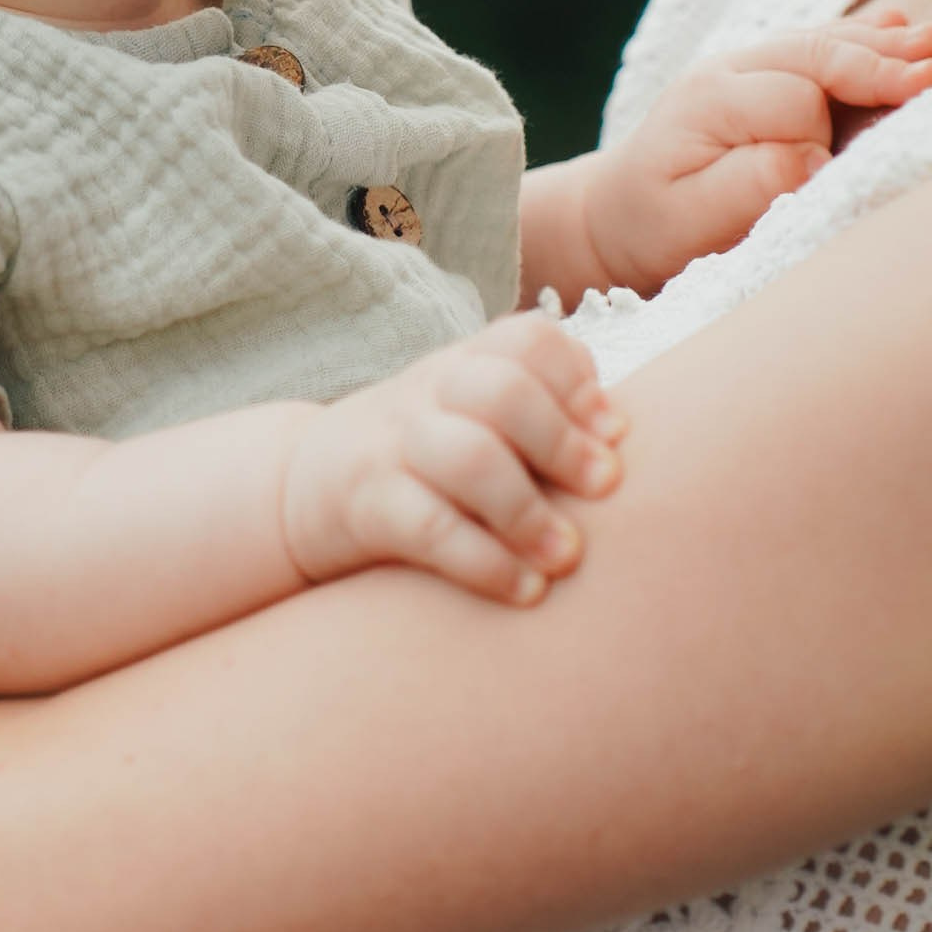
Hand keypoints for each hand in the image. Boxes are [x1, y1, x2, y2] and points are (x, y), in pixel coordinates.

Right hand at [278, 311, 621, 603]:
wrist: (298, 486)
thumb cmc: (422, 461)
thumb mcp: (473, 418)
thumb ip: (542, 421)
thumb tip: (634, 451)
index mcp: (465, 364)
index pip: (529, 340)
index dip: (579, 382)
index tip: (617, 434)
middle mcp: (428, 392)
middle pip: (501, 390)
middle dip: (562, 441)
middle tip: (606, 489)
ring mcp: (391, 444)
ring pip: (465, 457)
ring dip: (528, 511)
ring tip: (568, 557)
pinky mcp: (362, 503)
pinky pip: (427, 526)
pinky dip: (484, 561)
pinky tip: (526, 591)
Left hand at [576, 14, 931, 294]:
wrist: (616, 215)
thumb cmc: (657, 226)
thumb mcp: (692, 219)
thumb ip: (752, 185)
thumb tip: (814, 157)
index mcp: (710, 101)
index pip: (792, 103)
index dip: (821, 137)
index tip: (829, 178)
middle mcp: (728, 70)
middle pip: (813, 54)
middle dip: (873, 64)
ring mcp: (745, 65)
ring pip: (820, 42)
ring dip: (877, 44)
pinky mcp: (762, 74)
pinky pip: (817, 45)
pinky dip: (859, 38)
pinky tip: (899, 28)